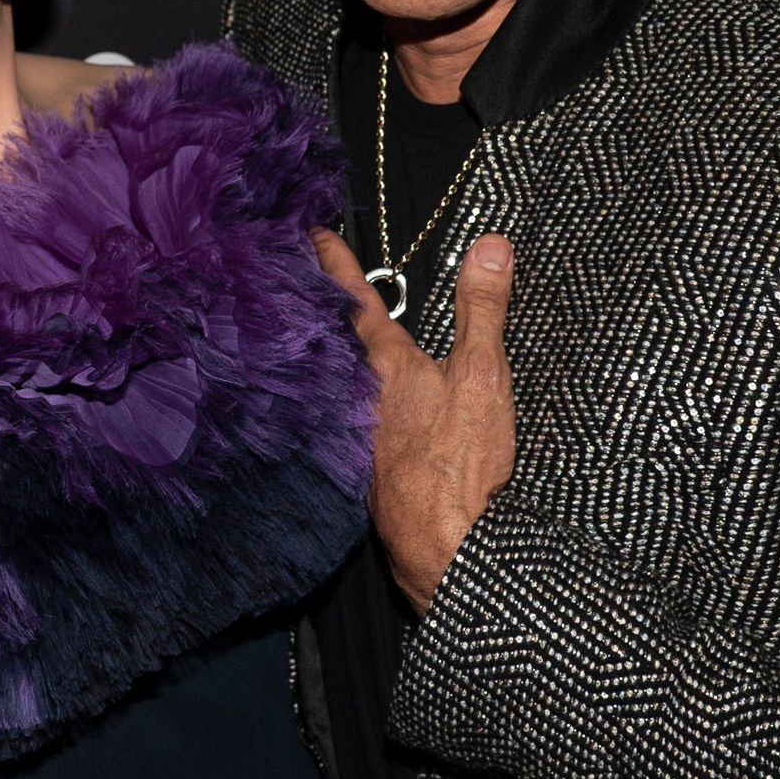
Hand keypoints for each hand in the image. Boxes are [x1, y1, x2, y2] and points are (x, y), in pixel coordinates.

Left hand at [312, 228, 518, 611]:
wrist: (446, 546)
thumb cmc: (461, 461)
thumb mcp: (481, 376)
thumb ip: (482, 309)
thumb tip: (489, 245)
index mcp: (384, 364)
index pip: (353, 297)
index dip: (334, 260)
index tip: (311, 232)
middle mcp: (355, 394)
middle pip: (327, 337)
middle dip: (313, 303)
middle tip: (291, 271)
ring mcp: (350, 432)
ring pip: (330, 378)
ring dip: (322, 350)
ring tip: (306, 326)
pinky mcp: (357, 466)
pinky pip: (337, 415)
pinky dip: (334, 394)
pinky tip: (338, 403)